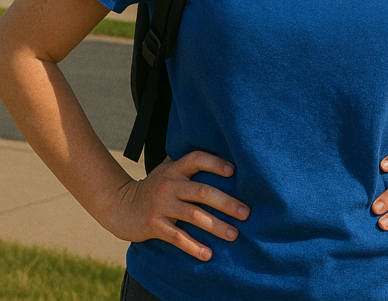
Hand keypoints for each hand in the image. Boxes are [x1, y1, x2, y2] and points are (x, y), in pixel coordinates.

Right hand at [108, 151, 249, 260]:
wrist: (120, 206)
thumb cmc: (153, 187)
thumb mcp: (166, 170)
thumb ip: (186, 164)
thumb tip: (219, 155)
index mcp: (174, 168)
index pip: (197, 159)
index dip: (215, 163)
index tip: (233, 172)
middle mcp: (169, 184)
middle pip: (202, 191)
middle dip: (226, 203)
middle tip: (246, 213)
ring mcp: (161, 205)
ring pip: (194, 215)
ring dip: (216, 226)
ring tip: (234, 234)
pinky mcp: (154, 225)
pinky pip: (177, 236)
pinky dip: (194, 246)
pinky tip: (208, 254)